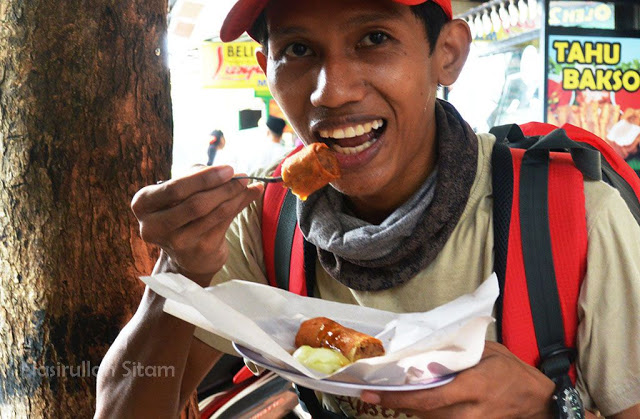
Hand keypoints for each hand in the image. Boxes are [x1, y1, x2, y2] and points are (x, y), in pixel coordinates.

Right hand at [131, 165, 263, 285]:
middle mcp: (155, 226)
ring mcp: (176, 242)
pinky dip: (239, 205)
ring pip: (212, 213)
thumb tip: (231, 172)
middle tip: (241, 176)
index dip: (203, 178)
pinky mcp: (198, 250)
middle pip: (194, 203)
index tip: (228, 168)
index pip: (174, 188)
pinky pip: (223, 223)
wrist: (187, 254)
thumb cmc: (183, 213)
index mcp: (143, 204)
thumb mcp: (182, 193)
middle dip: (221, 187)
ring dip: (234, 196)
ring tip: (247, 184)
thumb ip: (201, 179)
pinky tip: (251, 194)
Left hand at [360, 341, 555, 418]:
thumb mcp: (487, 351)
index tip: (373, 394)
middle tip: (372, 393)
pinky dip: (427, 413)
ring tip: (388, 395)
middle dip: (397, 403)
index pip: (429, 398)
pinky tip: (414, 402)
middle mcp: (471, 411)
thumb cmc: (511, 371)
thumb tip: (424, 349)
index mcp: (474, 386)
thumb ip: (457, 352)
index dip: (398, 398)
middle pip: (425, 413)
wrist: (539, 401)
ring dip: (410, 408)